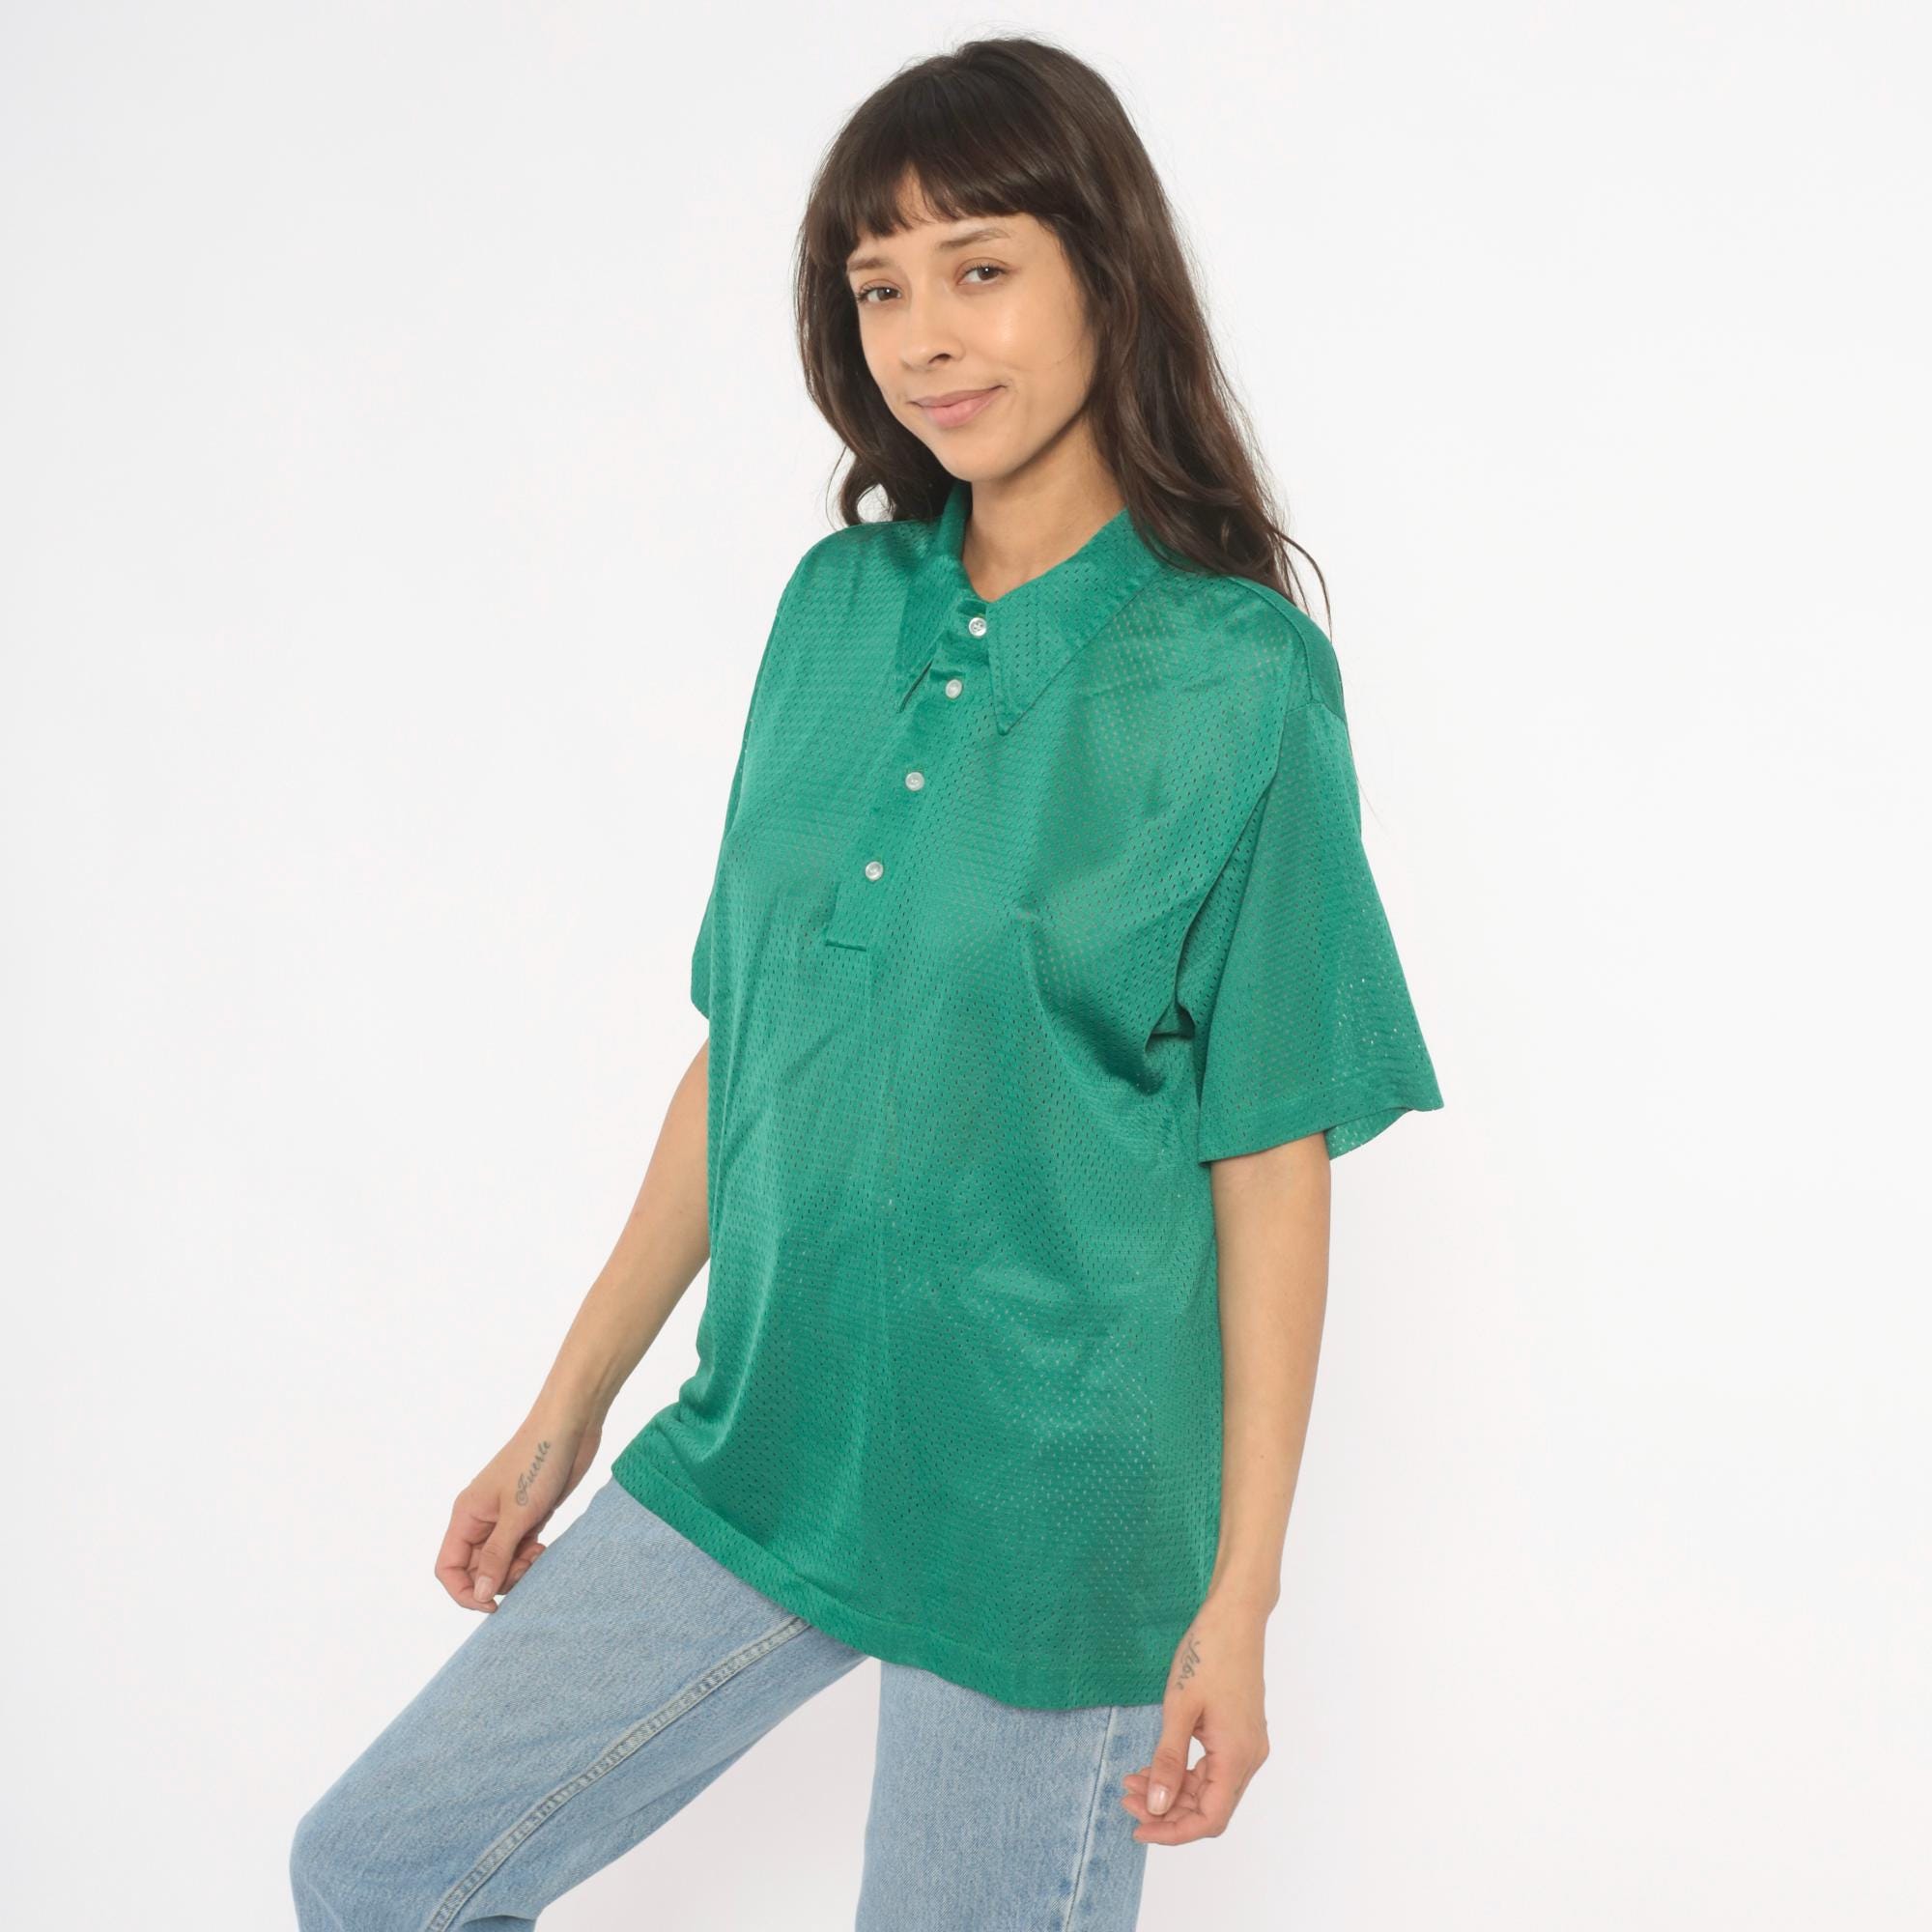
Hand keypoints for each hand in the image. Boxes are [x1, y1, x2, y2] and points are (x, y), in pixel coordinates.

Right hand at [433, 1416, 601, 1611]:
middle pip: (476, 1570)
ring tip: (538, 1554)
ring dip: (518, 1569)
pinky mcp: (528, 1517)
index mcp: (466, 1516)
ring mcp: (505, 1519)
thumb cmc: (538, 1462)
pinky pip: (519, 1551)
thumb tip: (479, 1595)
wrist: (570, 1426)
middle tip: (526, 1567)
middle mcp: (480, 1520)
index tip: (492, 1603)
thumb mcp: (517, 1514)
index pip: (448, 1568)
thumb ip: (498, 1556)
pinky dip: (530, 1558)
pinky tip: (544, 1549)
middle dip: (499, 1579)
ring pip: (500, 1563)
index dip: (464, 1592)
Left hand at [1119, 1595, 1270, 1843]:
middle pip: (1209, 1807)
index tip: (1138, 1829)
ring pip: (1210, 1788)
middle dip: (1167, 1810)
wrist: (1235, 1616)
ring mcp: (1246, 1745)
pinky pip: (1212, 1767)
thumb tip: (1155, 1807)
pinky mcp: (1240, 1732)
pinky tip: (1155, 1765)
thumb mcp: (1179, 1708)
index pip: (1209, 1818)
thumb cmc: (1207, 1655)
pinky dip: (1184, 1772)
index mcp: (1237, 1756)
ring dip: (1173, 1791)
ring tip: (1133, 1781)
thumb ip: (1168, 1760)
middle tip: (1126, 1797)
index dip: (1173, 1832)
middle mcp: (1248, 1758)